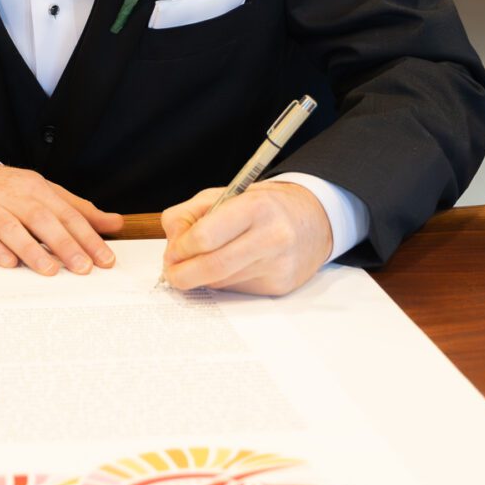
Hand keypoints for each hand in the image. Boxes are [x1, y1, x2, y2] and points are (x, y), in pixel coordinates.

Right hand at [0, 161, 122, 275]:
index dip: (87, 237)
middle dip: (64, 243)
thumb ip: (78, 210)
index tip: (104, 259)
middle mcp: (12, 194)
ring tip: (49, 269)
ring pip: (9, 225)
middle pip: (40, 218)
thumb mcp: (44, 194)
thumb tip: (114, 223)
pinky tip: (7, 262)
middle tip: (82, 267)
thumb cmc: (7, 191)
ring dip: (30, 248)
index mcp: (36, 188)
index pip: (66, 213)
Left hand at [160, 182, 331, 296]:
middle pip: (212, 267)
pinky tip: (230, 266)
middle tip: (172, 273)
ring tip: (201, 262)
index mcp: (255, 207)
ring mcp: (278, 265)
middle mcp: (271, 237)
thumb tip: (172, 246)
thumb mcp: (224, 194)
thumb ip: (189, 214)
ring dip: (202, 277)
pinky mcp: (280, 286)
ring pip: (222, 282)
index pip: (205, 237)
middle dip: (183, 274)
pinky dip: (223, 281)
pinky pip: (237, 290)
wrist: (312, 220)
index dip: (180, 249)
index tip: (172, 252)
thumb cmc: (263, 205)